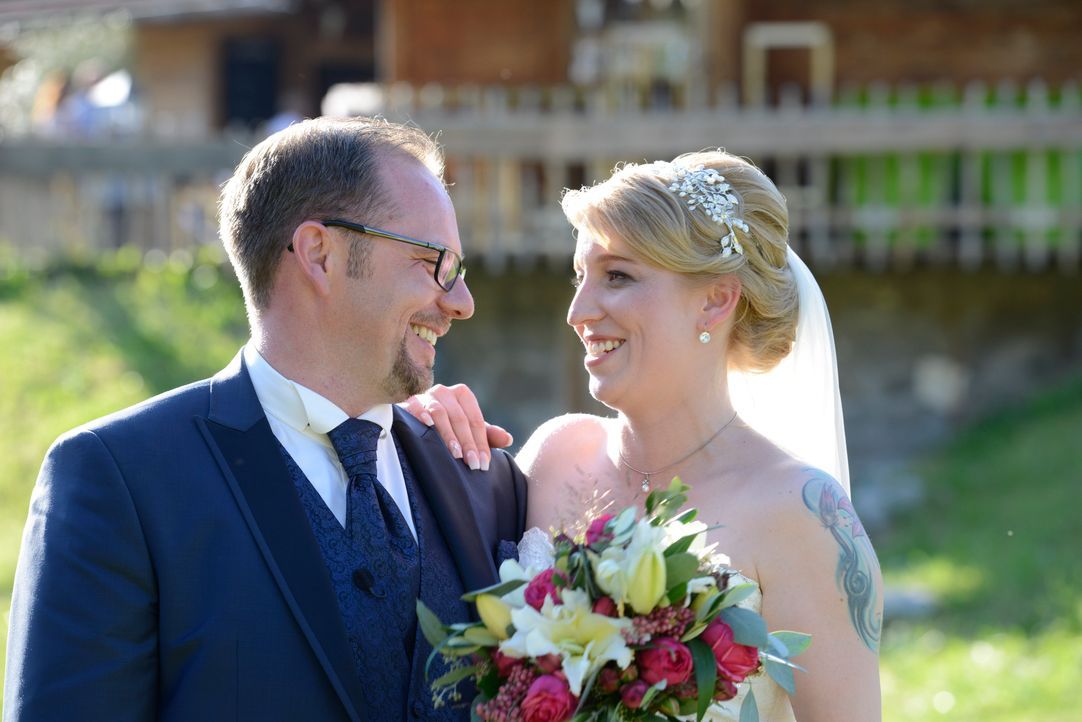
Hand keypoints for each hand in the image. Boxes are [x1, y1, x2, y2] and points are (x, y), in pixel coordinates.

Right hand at [398, 384, 512, 470]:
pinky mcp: (408, 402)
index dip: (481, 442)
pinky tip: (427, 426)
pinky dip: (421, 414)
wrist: (414, 423)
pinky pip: (415, 406)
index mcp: (462, 395)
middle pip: (460, 418)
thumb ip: (488, 435)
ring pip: (440, 413)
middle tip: (472, 464)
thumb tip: (509, 439)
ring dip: (448, 435)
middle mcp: (445, 392)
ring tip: (455, 454)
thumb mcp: (468, 431)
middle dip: (467, 443)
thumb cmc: (447, 428)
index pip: (475, 420)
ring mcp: (426, 396)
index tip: (483, 464)